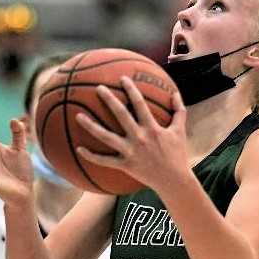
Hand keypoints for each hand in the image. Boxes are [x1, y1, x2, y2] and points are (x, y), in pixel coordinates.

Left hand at [75, 78, 188, 194]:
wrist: (174, 181)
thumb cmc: (178, 154)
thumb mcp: (180, 131)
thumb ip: (179, 111)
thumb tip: (175, 93)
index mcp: (152, 128)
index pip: (140, 104)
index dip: (131, 89)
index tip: (122, 78)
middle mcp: (139, 137)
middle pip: (120, 115)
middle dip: (109, 99)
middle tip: (98, 88)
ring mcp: (130, 152)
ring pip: (106, 137)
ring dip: (91, 126)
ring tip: (78, 116)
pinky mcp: (125, 165)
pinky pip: (105, 160)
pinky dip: (91, 156)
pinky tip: (78, 149)